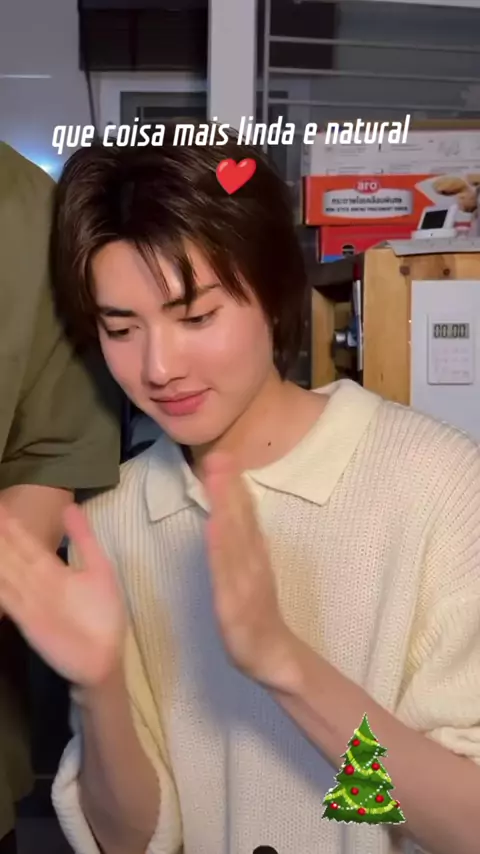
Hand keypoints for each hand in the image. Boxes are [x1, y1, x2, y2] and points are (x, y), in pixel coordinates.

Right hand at [0, 503, 125, 687]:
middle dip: (0, 536)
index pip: (26, 543)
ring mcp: (30, 601)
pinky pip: (9, 599)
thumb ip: (83, 539)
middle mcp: (37, 582)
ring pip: (6, 572)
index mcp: (52, 570)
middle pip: (11, 555)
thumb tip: (70, 506)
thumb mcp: (98, 569)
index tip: (0, 505)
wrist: (105, 658)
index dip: (11, 526)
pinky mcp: (29, 620)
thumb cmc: (103, 616)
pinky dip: (1, 588)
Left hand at [202, 452, 295, 687]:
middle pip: (240, 520)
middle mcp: (252, 562)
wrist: (273, 656)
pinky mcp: (236, 605)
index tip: (223, 455)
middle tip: (218, 455)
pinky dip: (221, 548)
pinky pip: (226, 573)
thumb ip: (244, 543)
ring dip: (225, 507)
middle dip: (228, 488)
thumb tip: (236, 510)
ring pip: (234, 539)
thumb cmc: (257, 613)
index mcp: (254, 554)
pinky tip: (213, 526)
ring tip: (216, 479)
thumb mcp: (250, 572)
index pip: (244, 515)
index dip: (234, 485)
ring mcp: (246, 582)